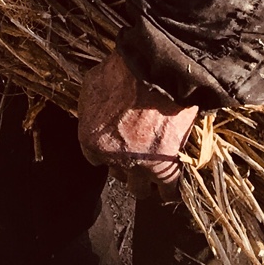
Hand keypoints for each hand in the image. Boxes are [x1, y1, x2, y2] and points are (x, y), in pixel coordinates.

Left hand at [77, 46, 198, 196]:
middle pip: (118, 175)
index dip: (108, 153)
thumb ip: (91, 106)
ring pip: (141, 191)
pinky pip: (168, 191)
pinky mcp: (167, 169)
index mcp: (91, 140)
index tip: (117, 147)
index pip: (95, 159)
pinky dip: (171, 191)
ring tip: (155, 174)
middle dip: (127, 166)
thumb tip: (94, 110)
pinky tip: (173, 187)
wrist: (157, 72)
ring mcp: (140, 167)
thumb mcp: (93, 85)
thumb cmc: (123, 72)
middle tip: (138, 155)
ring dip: (146, 182)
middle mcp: (113, 159)